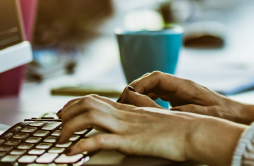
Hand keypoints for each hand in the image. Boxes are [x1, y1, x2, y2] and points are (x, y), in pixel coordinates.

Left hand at [56, 93, 243, 165]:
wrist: (196, 131)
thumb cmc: (182, 129)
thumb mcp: (157, 119)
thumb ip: (143, 114)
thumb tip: (135, 113)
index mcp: (132, 109)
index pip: (96, 100)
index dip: (75, 105)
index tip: (64, 113)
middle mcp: (126, 114)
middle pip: (88, 103)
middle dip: (67, 113)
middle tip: (57, 125)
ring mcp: (127, 126)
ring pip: (89, 116)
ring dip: (69, 128)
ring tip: (61, 140)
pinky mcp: (130, 141)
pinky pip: (99, 140)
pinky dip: (81, 145)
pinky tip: (72, 153)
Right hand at [121, 72, 253, 124]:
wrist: (236, 115)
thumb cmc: (222, 114)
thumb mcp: (201, 114)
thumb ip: (181, 111)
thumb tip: (159, 112)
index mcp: (184, 85)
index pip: (156, 77)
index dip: (140, 84)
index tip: (128, 94)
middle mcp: (179, 85)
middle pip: (151, 81)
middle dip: (135, 89)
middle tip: (122, 103)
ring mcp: (179, 92)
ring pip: (153, 89)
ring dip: (140, 96)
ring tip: (127, 109)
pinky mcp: (179, 100)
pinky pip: (159, 97)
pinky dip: (147, 102)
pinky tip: (141, 113)